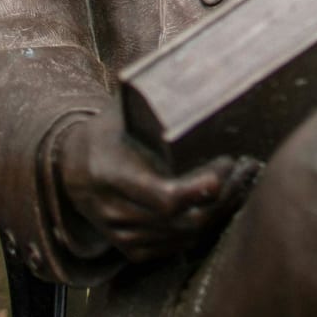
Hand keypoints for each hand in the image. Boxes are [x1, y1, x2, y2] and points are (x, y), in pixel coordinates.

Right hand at [54, 108, 259, 262]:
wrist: (69, 167)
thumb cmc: (108, 131)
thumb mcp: (123, 111)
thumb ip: (155, 100)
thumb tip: (203, 67)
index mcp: (111, 173)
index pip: (166, 197)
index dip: (202, 188)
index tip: (228, 163)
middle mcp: (113, 210)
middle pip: (183, 220)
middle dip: (223, 196)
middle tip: (247, 167)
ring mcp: (120, 234)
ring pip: (184, 237)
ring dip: (221, 211)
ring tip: (243, 180)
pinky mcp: (130, 248)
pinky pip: (176, 247)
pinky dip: (205, 229)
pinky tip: (224, 203)